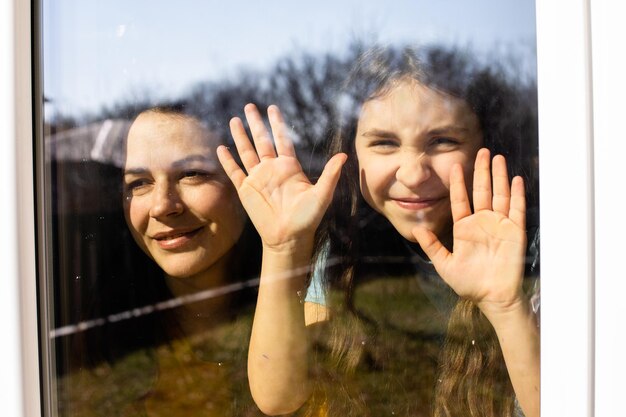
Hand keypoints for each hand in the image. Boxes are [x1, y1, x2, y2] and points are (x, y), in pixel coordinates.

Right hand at [217, 104, 346, 251]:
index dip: (277, 124)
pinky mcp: (246, 190)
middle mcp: (272, 169)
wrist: (289, 237)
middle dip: (256, 123)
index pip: (282, 139)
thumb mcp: (322, 195)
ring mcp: (258, 179)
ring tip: (234, 120)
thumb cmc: (307, 218)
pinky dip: (228, 161)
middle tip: (250, 105)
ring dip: (240, 137)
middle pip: (262, 140)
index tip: (273, 108)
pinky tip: (221, 148)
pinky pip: (235, 172)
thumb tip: (344, 155)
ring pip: (246, 152)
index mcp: (289, 167)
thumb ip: (330, 174)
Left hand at [412, 148, 526, 315]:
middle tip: (482, 151)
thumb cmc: (468, 283)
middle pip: (481, 191)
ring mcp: (499, 225)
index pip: (460, 200)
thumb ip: (432, 246)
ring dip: (499, 176)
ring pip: (499, 195)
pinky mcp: (514, 232)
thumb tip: (416, 228)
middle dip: (481, 171)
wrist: (492, 297)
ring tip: (497, 157)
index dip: (459, 183)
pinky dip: (516, 194)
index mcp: (465, 228)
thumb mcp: (444, 264)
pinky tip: (514, 179)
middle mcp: (482, 222)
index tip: (455, 166)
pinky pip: (516, 209)